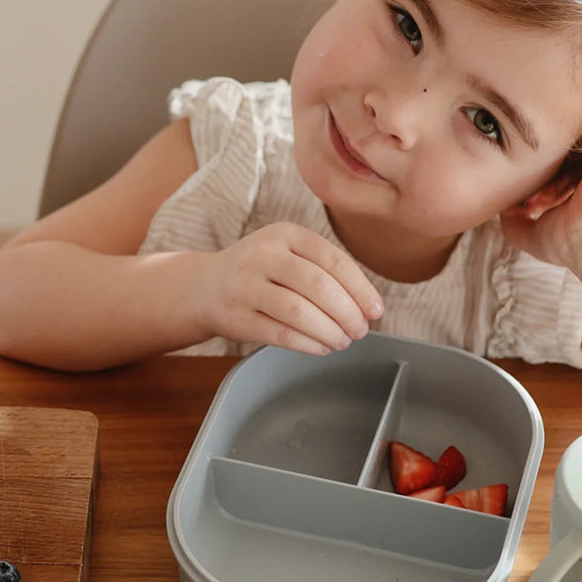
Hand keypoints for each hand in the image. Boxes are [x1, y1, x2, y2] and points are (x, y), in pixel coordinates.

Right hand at [194, 222, 383, 353]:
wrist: (205, 286)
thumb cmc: (260, 272)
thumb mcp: (288, 253)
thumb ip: (323, 270)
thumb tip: (366, 305)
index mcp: (285, 234)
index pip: (334, 260)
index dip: (360, 288)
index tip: (375, 311)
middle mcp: (262, 254)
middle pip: (318, 286)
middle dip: (348, 313)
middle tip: (360, 330)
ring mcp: (245, 285)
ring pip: (299, 312)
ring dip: (329, 331)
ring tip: (342, 341)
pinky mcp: (235, 316)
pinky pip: (280, 333)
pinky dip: (308, 344)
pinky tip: (321, 347)